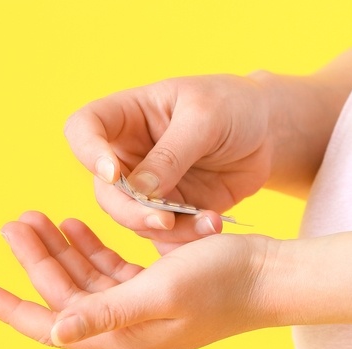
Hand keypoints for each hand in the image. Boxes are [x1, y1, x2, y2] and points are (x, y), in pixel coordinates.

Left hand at [0, 211, 275, 348]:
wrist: (274, 276)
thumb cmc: (225, 281)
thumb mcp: (161, 291)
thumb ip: (106, 311)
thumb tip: (55, 331)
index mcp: (125, 337)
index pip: (53, 327)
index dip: (13, 310)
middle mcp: (130, 331)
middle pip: (67, 296)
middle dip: (37, 262)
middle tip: (13, 223)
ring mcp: (145, 312)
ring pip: (87, 281)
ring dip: (62, 251)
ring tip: (37, 217)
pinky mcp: (159, 291)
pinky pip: (113, 272)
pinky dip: (93, 249)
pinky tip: (78, 225)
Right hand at [65, 75, 273, 252]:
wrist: (268, 131)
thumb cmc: (232, 106)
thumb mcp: (205, 118)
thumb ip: (173, 154)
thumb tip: (140, 192)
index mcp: (126, 117)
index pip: (83, 130)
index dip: (88, 153)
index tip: (113, 173)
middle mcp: (129, 155)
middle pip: (105, 191)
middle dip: (131, 211)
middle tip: (164, 221)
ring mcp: (150, 188)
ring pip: (134, 220)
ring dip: (167, 230)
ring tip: (209, 223)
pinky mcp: (174, 212)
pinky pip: (167, 235)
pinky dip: (187, 238)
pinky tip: (215, 227)